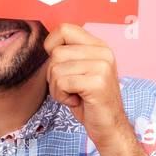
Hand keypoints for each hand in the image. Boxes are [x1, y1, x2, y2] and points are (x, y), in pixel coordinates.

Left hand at [43, 22, 134, 149]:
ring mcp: (102, 66)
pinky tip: (76, 101)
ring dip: (57, 88)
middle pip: (56, 53)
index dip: (52, 45)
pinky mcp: (97, 82)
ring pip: (56, 69)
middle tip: (68, 87)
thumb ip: (69, 55)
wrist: (109, 126)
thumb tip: (47, 46)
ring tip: (73, 95)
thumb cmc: (90, 101)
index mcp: (98, 46)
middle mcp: (103, 52)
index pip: (64, 29)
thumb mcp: (79, 72)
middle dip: (53, 75)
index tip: (58, 64)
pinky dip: (63, 97)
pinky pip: (62, 83)